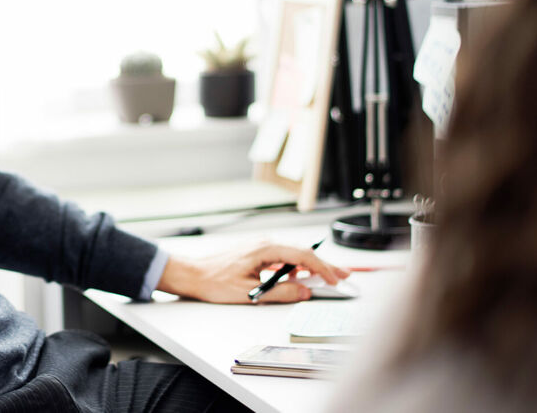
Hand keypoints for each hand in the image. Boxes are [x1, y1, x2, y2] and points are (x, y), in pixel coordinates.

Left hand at [156, 242, 350, 303]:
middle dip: (324, 265)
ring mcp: (261, 247)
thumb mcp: (250, 293)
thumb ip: (280, 293)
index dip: (322, 268)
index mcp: (265, 249)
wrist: (193, 274)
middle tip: (344, 275)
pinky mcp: (257, 253)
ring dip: (311, 266)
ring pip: (293, 254)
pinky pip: (282, 258)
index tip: (335, 280)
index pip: (302, 256)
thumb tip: (304, 292)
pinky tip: (299, 277)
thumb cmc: (214, 281)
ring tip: (327, 277)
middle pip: (302, 253)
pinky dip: (295, 267)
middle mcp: (265, 244)